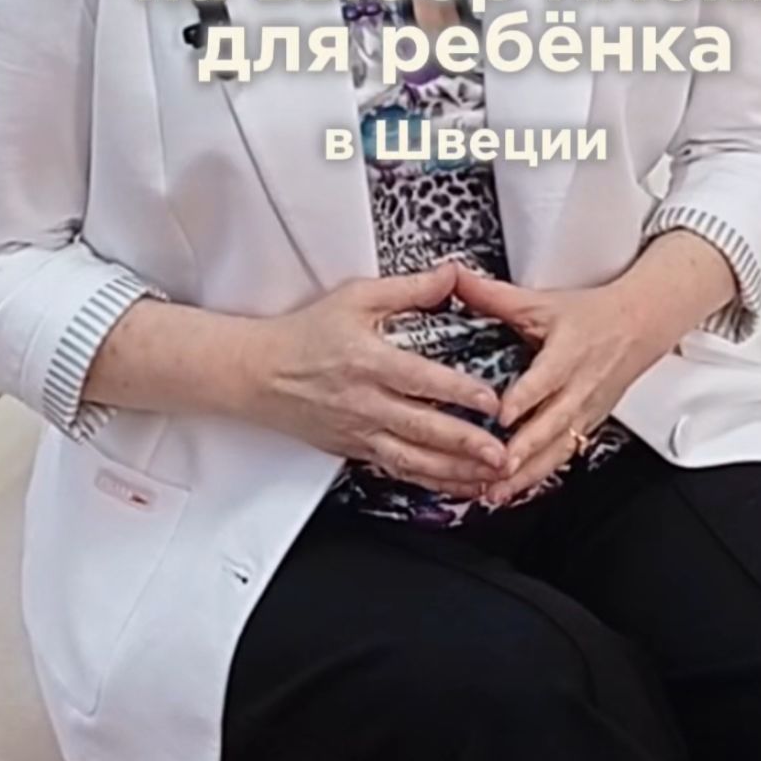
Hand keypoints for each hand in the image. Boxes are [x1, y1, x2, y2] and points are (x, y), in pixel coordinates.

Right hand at [244, 261, 513, 491]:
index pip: (421, 380)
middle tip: (502, 452)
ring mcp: (360, 432)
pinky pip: (397, 471)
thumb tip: (451, 275)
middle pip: (422, 428)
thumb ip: (408, 288)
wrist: (258, 374)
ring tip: (489, 478)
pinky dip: (430, 482)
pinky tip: (457, 486)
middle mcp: (365, 402)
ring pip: (413, 460)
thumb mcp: (356, 297)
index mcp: (368, 361)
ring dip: (455, 472)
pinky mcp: (355, 451)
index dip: (458, 392)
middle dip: (466, 444)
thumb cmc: (305, 334)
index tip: (491, 401)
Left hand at [450, 260, 676, 505]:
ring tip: (499, 490)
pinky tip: (515, 489)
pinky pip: (564, 456)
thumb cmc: (591, 315)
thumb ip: (494, 296)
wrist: (639, 326)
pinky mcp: (588, 427)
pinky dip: (539, 475)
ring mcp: (586, 412)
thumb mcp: (542, 302)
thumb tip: (455, 279)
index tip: (503, 415)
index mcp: (568, 353)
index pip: (547, 378)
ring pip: (558, 448)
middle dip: (525, 449)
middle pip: (553, 424)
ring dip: (529, 472)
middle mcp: (579, 388)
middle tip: (496, 468)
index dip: (526, 397)